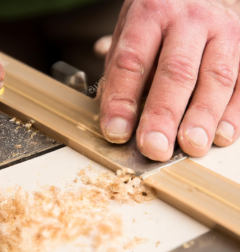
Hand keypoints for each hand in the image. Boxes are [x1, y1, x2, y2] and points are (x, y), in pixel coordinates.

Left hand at [99, 0, 239, 160]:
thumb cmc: (161, 18)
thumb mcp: (133, 31)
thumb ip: (121, 70)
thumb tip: (113, 114)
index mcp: (151, 13)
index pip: (131, 62)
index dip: (121, 100)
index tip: (116, 132)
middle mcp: (189, 21)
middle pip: (175, 73)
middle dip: (163, 115)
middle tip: (154, 147)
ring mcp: (223, 33)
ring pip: (215, 79)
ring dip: (202, 118)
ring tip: (191, 146)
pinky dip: (233, 114)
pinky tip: (221, 136)